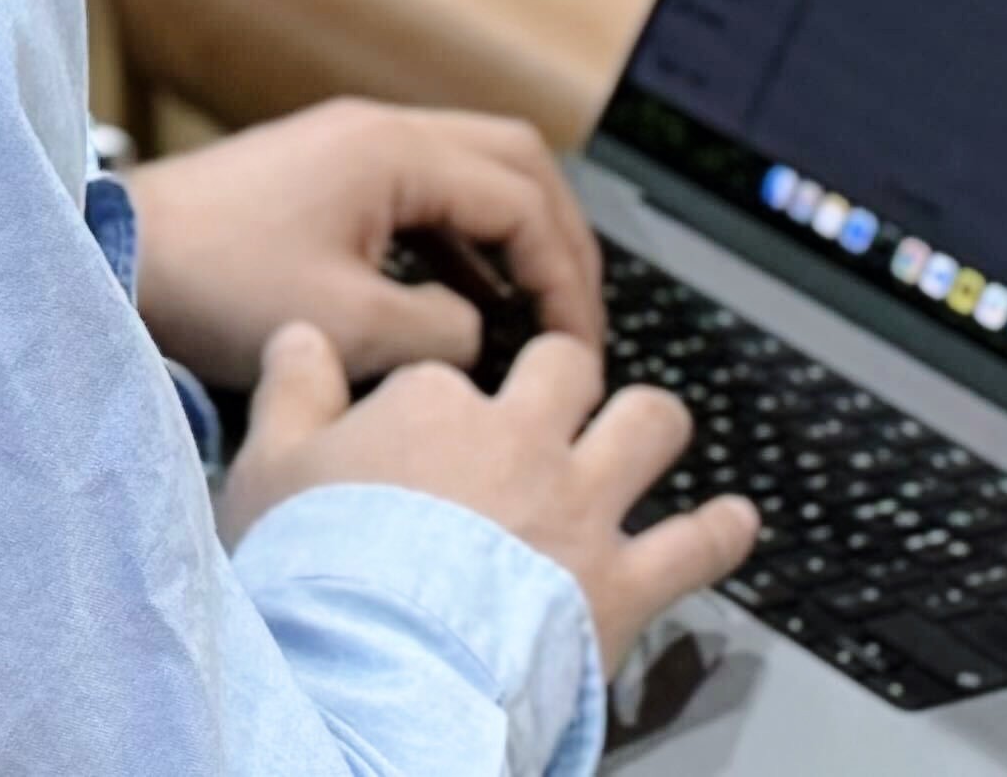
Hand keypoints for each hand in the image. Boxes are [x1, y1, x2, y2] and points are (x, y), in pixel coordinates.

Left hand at [124, 97, 604, 393]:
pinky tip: (468, 304)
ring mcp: (349, 148)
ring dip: (511, 240)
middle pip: (513, 162)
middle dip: (558, 240)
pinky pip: (423, 198)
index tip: (577, 349)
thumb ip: (442, 332)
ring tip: (536, 317)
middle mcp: (378, 131)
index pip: (523, 198)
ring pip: (470, 174)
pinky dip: (459, 246)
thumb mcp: (348, 328)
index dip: (564, 277)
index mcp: (393, 150)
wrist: (119, 260)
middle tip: (579, 317)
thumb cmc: (216, 288)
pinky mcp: (324, 178)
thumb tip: (482, 336)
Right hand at [220, 323, 755, 669]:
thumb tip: (303, 335)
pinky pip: (695, 546)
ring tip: (658, 426)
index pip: (448, 371)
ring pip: (647, 425)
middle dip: (566, 374)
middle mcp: (520, 438)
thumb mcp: (269, 468)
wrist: (375, 671)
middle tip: (559, 395)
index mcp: (434, 405)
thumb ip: (292, 391)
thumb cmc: (315, 577)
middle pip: (566, 369)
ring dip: (654, 423)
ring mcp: (578, 507)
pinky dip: (722, 532)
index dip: (441, 399)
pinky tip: (737, 522)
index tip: (431, 427)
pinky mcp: (621, 582)